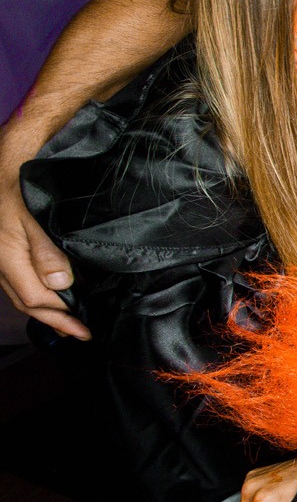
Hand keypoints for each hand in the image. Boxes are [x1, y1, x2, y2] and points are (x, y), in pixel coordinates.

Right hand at [0, 182, 86, 338]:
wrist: (5, 167)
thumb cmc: (18, 187)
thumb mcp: (35, 216)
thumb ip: (48, 251)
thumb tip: (60, 283)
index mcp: (8, 257)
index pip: (35, 298)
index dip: (60, 316)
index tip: (82, 327)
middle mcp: (1, 263)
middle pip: (27, 302)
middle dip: (55, 321)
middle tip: (80, 334)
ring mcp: (1, 260)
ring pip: (22, 295)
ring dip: (47, 312)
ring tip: (69, 325)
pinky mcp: (6, 255)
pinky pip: (20, 283)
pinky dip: (38, 296)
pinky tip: (53, 300)